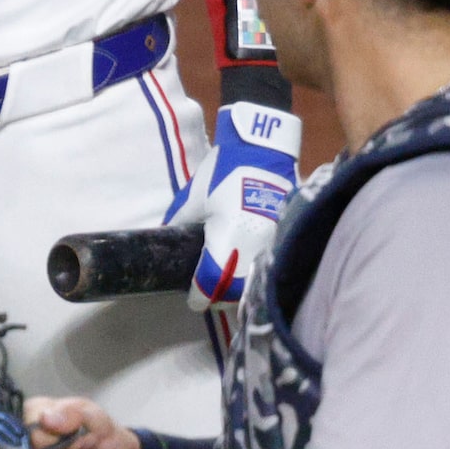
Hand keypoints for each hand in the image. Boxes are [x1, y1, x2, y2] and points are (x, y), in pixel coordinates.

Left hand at [166, 100, 303, 308]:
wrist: (262, 149)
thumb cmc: (223, 171)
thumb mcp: (194, 198)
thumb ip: (180, 222)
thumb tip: (165, 239)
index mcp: (227, 240)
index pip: (212, 283)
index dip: (199, 295)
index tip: (193, 298)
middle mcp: (253, 248)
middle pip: (237, 291)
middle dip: (220, 296)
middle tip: (207, 292)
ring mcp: (273, 244)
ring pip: (256, 282)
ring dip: (240, 289)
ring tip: (225, 284)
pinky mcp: (284, 236)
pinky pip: (269, 264)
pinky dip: (256, 273)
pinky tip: (246, 270)